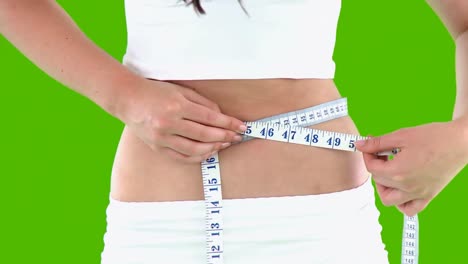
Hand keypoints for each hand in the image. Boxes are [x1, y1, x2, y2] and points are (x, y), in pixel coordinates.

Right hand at [116, 78, 245, 162]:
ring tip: (224, 144)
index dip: (228, 123)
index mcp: (177, 106)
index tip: (241, 126)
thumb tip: (222, 117)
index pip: (210, 118)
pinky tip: (208, 152)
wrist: (127, 99)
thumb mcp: (181, 90)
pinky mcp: (157, 147)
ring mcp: (162, 138)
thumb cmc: (156, 91)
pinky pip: (182, 157)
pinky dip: (198, 157)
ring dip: (213, 148)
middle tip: (237, 137)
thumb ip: (202, 103)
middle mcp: (169, 123)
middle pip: (205, 134)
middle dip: (225, 136)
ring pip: (195, 150)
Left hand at [355, 120, 467, 215]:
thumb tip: (359, 144)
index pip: (372, 168)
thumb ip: (377, 143)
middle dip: (376, 166)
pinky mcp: (428, 196)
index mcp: (398, 172)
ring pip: (389, 200)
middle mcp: (407, 187)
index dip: (368, 155)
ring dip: (384, 187)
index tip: (372, 147)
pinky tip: (401, 187)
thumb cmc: (433, 137)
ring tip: (389, 171)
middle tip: (382, 154)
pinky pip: (409, 209)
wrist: (460, 142)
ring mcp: (418, 194)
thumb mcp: (401, 136)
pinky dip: (401, 203)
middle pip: (378, 181)